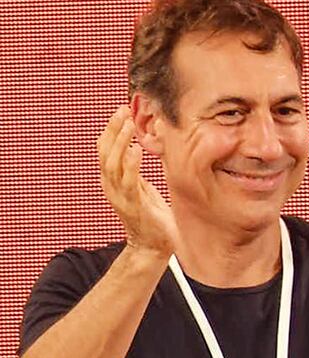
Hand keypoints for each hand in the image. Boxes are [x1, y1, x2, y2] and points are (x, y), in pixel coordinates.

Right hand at [99, 106, 177, 258]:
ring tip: (129, 124)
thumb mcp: (144, 188)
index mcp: (113, 180)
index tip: (122, 111)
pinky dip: (131, 164)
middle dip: (112, 129)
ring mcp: (120, 196)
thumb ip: (137, 171)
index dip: (111, 130)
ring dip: (120, 142)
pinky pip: (129, 181)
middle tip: (122, 110)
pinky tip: (137, 149)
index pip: (106, 149)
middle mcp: (111, 186)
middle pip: (105, 152)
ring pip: (113, 163)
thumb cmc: (152, 217)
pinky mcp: (133, 205)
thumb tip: (140, 148)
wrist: (155, 247)